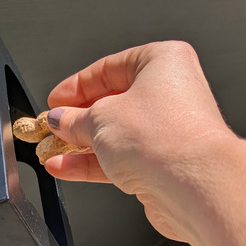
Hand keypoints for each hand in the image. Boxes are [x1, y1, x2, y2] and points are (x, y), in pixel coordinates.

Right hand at [45, 41, 236, 241]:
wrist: (195, 183)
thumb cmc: (162, 137)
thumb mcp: (99, 118)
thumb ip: (74, 119)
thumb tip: (59, 119)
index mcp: (163, 62)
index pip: (110, 68)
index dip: (77, 86)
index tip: (55, 100)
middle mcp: (171, 93)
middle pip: (113, 102)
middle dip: (77, 118)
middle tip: (52, 125)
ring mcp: (168, 131)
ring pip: (115, 135)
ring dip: (80, 144)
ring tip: (51, 149)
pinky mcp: (163, 164)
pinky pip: (121, 159)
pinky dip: (92, 163)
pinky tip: (65, 168)